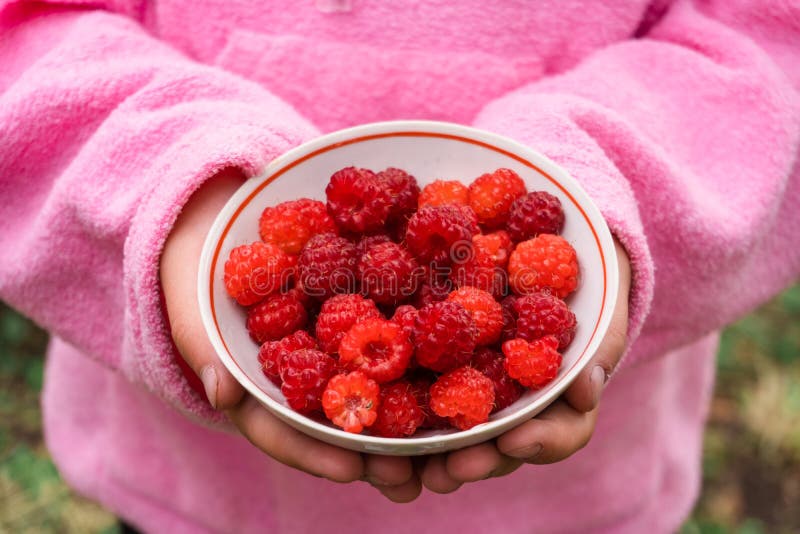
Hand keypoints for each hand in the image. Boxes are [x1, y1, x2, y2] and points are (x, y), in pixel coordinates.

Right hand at [160, 168, 421, 501]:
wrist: (210, 215)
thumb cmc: (192, 267)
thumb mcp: (188, 302)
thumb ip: (201, 345)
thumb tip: (222, 394)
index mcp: (256, 386)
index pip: (285, 431)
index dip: (318, 454)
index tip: (353, 471)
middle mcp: (298, 373)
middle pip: (337, 423)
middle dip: (376, 451)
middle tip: (415, 475)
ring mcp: (327, 343)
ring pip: (368, 386)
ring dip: (405, 413)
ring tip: (446, 439)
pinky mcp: (353, 308)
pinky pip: (384, 329)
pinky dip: (415, 344)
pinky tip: (453, 356)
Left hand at [419, 239, 631, 492]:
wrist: (557, 258)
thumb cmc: (587, 294)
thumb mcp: (601, 314)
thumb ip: (600, 350)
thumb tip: (586, 389)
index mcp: (559, 399)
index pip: (558, 434)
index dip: (537, 443)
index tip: (514, 440)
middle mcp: (517, 407)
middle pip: (498, 448)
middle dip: (473, 461)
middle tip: (450, 470)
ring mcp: (478, 393)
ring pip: (455, 436)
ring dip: (427, 456)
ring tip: (398, 465)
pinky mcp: (440, 371)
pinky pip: (418, 396)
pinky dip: (397, 414)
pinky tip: (370, 428)